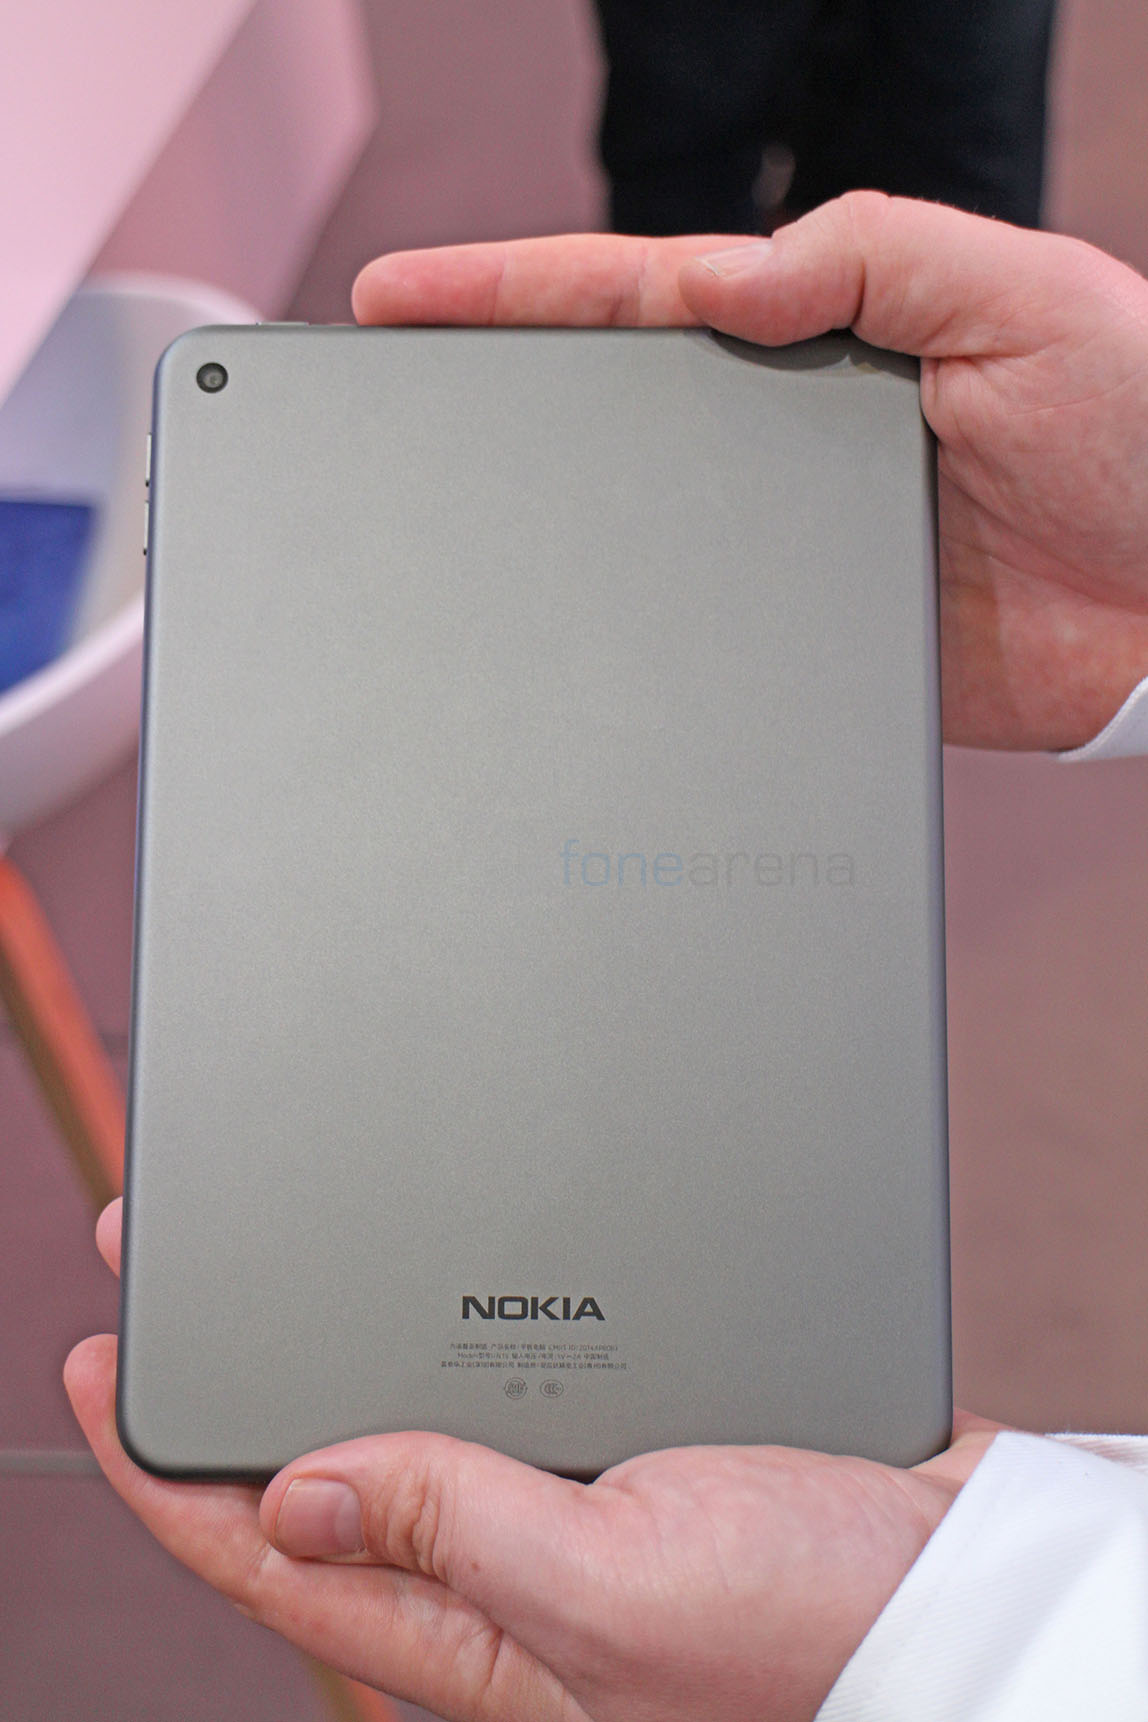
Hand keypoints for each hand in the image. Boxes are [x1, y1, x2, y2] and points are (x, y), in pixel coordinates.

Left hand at [68, 1199, 997, 1721]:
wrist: (970, 1584)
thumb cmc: (822, 1621)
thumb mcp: (616, 1585)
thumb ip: (455, 1528)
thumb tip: (301, 1487)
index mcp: (480, 1628)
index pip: (276, 1551)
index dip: (169, 1465)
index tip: (102, 1356)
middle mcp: (507, 1567)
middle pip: (325, 1462)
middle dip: (230, 1373)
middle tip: (160, 1263)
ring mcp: (567, 1502)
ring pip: (408, 1411)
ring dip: (327, 1339)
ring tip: (265, 1258)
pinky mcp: (632, 1442)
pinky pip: (506, 1384)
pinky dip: (450, 1326)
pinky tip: (434, 1277)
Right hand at [353, 196, 1147, 750]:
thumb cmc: (1146, 434)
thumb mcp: (1022, 290)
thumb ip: (871, 260)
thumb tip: (723, 279)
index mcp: (830, 335)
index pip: (645, 298)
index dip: (516, 293)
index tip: (400, 297)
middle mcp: (790, 441)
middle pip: (614, 410)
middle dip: (491, 390)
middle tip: (378, 389)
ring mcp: (788, 547)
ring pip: (632, 528)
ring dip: (536, 517)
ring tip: (425, 510)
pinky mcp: (806, 644)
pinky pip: (689, 635)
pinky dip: (619, 637)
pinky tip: (554, 641)